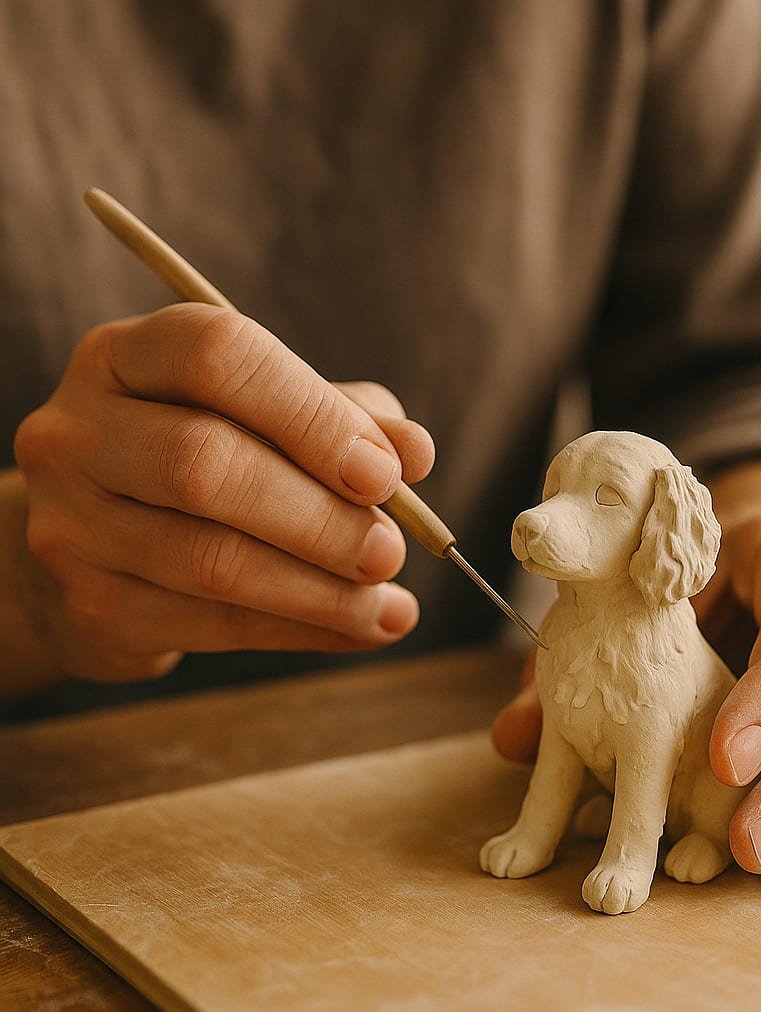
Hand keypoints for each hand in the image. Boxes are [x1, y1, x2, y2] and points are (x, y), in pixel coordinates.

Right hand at [10, 303, 433, 686]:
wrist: (99, 549)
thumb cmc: (202, 458)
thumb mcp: (267, 417)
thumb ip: (343, 420)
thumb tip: (415, 452)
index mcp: (126, 356)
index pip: (220, 357)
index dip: (313, 416)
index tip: (387, 473)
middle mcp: (78, 432)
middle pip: (207, 465)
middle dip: (320, 517)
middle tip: (392, 552)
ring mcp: (70, 523)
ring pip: (213, 560)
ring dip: (322, 590)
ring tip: (392, 606)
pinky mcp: (91, 605)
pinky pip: (214, 625)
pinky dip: (303, 632)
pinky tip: (360, 630)